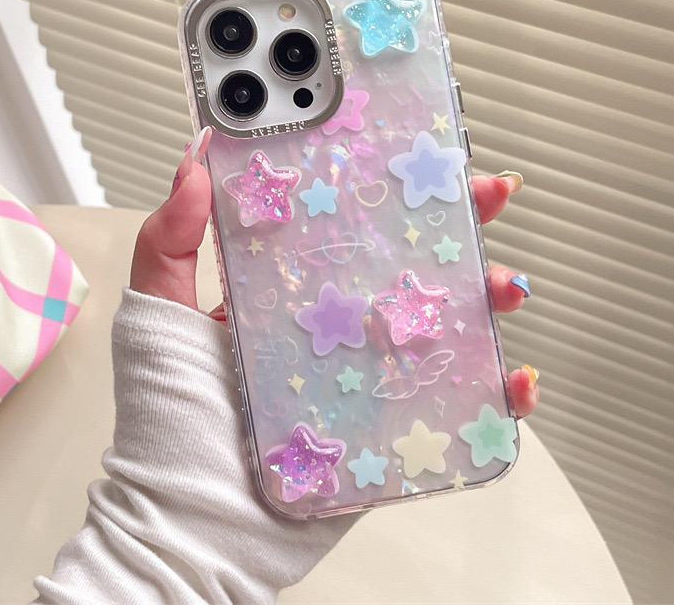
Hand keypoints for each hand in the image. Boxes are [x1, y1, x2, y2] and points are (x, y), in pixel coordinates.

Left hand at [131, 128, 538, 418]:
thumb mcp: (157, 315)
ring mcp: (366, 372)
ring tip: (504, 285)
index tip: (413, 148)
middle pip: (405, 261)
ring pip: (441, 322)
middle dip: (454, 223)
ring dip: (485, 297)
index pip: (342, 220)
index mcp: (287, 287)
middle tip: (486, 195)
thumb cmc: (168, 422)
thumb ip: (170, 240)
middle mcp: (335, 322)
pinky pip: (455, 403)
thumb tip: (197, 157)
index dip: (381, 182)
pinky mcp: (389, 426)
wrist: (193, 526)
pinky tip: (516, 376)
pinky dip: (497, 390)